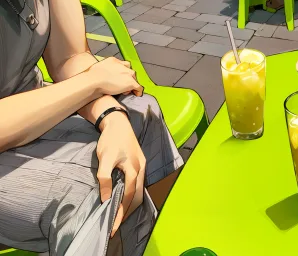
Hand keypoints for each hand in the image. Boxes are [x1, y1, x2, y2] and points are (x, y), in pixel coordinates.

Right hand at [87, 58, 142, 96]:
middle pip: (130, 71)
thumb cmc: (92, 76)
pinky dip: (138, 91)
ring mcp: (128, 74)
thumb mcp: (97, 68)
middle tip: (122, 86)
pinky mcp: (130, 82)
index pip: (123, 65)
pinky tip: (137, 94)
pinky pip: (138, 87)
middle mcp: (122, 66)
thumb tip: (100, 74)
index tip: (120, 77)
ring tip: (125, 91)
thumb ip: (103, 69)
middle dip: (127, 78)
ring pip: (134, 78)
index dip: (123, 72)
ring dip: (131, 84)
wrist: (94, 80)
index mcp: (114, 61)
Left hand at [96, 112, 145, 236]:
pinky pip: (138, 183)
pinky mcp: (140, 162)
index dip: (120, 212)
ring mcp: (142, 165)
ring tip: (119, 214)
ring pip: (139, 191)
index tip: (112, 225)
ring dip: (130, 204)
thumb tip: (106, 198)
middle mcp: (141, 169)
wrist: (117, 122)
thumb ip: (105, 178)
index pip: (128, 196)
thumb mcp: (104, 158)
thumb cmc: (111, 139)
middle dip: (127, 212)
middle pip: (137, 196)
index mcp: (134, 169)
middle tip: (116, 224)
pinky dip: (132, 195)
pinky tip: (124, 198)